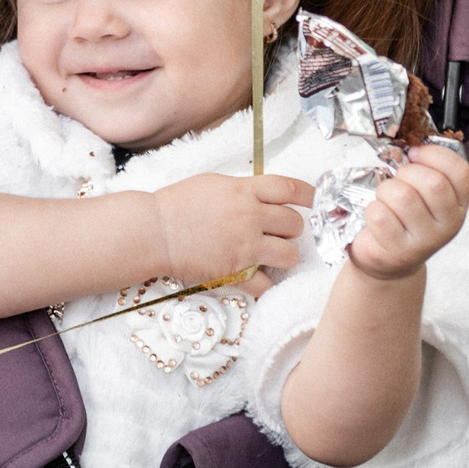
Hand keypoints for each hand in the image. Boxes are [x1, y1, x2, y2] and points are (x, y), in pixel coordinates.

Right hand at [149, 173, 311, 296]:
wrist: (154, 231)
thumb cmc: (178, 203)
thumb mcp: (214, 183)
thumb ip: (243, 188)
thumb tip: (264, 194)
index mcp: (245, 190)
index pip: (290, 188)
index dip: (309, 195)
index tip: (314, 201)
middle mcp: (250, 216)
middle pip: (295, 223)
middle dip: (292, 228)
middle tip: (279, 231)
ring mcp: (244, 245)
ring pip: (289, 254)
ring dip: (284, 255)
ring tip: (271, 255)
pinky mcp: (235, 270)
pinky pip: (265, 284)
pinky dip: (263, 283)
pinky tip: (255, 278)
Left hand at [346, 142, 468, 281]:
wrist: (388, 260)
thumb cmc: (404, 218)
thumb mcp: (423, 194)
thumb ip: (425, 169)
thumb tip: (407, 138)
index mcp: (458, 204)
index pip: (460, 172)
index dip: (435, 155)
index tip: (414, 153)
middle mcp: (449, 224)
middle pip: (432, 183)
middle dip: (406, 172)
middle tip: (397, 179)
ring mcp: (426, 241)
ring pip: (403, 196)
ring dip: (385, 190)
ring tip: (384, 199)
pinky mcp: (399, 252)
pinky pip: (380, 215)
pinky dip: (372, 209)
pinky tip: (376, 217)